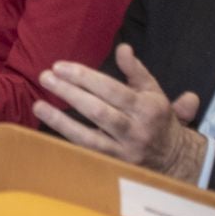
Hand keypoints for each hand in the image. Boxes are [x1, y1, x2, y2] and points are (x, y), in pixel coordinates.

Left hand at [33, 44, 206, 182]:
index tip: (60, 66)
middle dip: (70, 93)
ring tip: (38, 105)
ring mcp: (124, 152)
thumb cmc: (158, 119)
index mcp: (147, 108)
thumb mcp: (154, 91)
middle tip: (45, 77)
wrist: (176, 159)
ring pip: (89, 137)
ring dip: (61, 121)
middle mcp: (136, 130)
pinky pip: (86, 153)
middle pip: (99, 111)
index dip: (85, 78)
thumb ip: (136, 70)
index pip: (112, 90)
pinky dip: (68, 140)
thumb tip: (123, 48)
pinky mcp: (113, 167)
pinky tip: (50, 127)